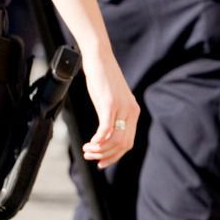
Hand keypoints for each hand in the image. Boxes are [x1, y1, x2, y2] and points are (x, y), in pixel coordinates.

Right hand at [79, 47, 137, 167]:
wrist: (99, 57)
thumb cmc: (102, 77)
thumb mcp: (110, 99)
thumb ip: (112, 114)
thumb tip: (105, 130)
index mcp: (132, 112)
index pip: (128, 143)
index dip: (114, 157)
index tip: (100, 162)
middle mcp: (131, 111)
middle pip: (123, 145)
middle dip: (106, 156)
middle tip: (90, 156)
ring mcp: (121, 108)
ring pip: (114, 140)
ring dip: (99, 150)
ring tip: (86, 150)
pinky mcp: (110, 104)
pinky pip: (106, 130)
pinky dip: (97, 140)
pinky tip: (89, 142)